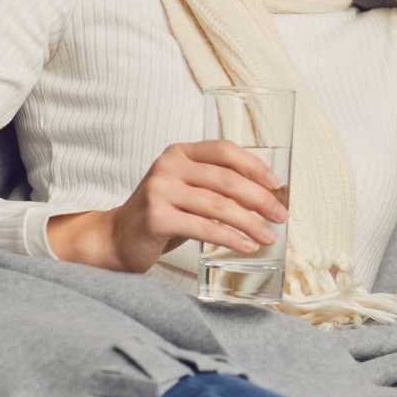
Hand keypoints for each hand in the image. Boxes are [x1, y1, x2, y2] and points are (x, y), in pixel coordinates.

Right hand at [47, 141, 288, 273]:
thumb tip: (267, 195)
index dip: (254, 166)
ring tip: (268, 236)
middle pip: (226, 179)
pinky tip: (246, 246)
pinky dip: (230, 239)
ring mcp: (160, 191)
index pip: (224, 150)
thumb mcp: (187, 189)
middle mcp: (168, 166)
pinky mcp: (157, 218)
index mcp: (179, 153)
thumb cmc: (161, 214)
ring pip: (219, 206)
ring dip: (250, 223)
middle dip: (260, 199)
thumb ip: (216, 184)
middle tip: (281, 216)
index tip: (276, 184)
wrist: (116, 238)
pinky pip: (204, 228)